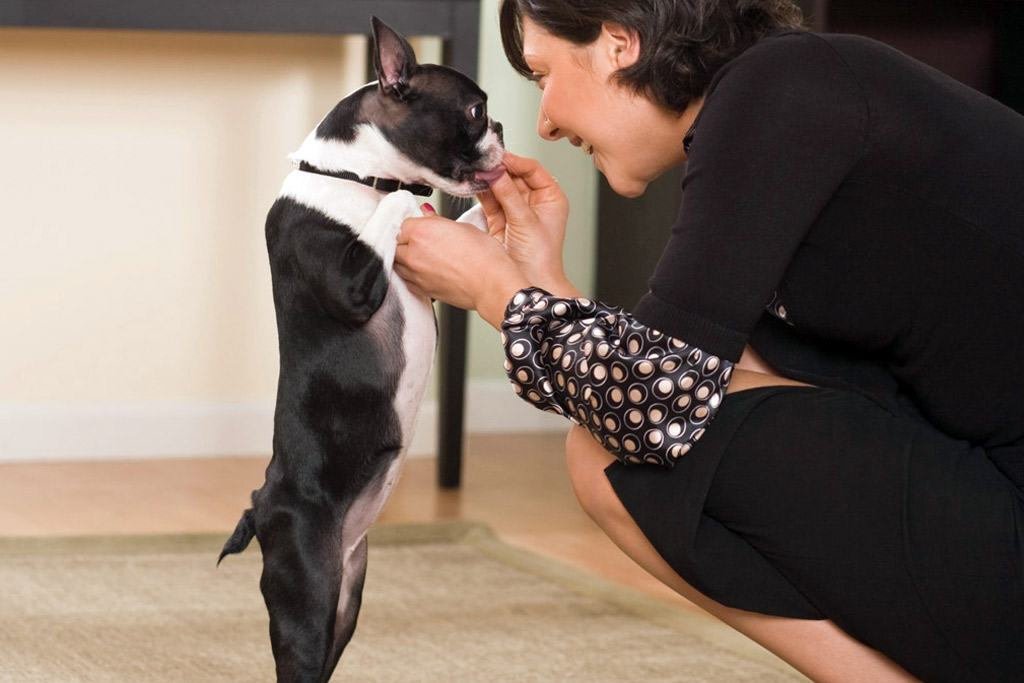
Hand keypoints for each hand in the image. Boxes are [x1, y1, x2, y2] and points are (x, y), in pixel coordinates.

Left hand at [395, 205, 529, 327]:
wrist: (492, 285)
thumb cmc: (484, 256)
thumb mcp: (463, 228)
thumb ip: (438, 221)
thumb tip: (427, 214)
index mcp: (420, 232)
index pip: (403, 224)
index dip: (414, 224)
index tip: (422, 226)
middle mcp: (413, 254)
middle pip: (395, 244)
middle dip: (405, 241)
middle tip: (423, 241)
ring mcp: (415, 274)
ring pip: (397, 263)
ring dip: (404, 258)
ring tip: (424, 256)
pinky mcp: (422, 290)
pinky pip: (406, 280)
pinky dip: (411, 275)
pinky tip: (426, 271)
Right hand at [477, 152, 577, 295]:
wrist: (529, 283)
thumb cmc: (540, 258)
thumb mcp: (526, 221)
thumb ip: (509, 194)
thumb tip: (496, 172)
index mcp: (551, 198)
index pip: (533, 169)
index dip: (515, 162)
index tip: (499, 157)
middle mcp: (534, 202)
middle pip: (514, 176)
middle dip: (498, 170)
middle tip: (483, 163)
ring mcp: (516, 210)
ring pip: (500, 186)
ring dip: (488, 180)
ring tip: (475, 172)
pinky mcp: (500, 219)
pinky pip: (490, 200)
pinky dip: (481, 192)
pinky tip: (473, 184)